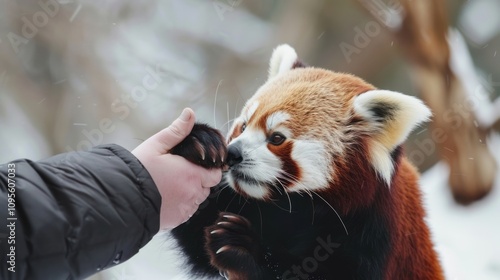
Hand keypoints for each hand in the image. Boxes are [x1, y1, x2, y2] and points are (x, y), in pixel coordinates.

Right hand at [132, 108, 221, 229]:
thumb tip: (190, 113)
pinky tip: (166, 198)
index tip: (197, 165)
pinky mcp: (176, 221)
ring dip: (190, 194)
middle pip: (206, 188)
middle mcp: (192, 194)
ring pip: (197, 201)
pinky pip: (186, 212)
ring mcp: (185, 210)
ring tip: (171, 185)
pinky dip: (181, 206)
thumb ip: (176, 131)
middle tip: (180, 173)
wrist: (121, 198)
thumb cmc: (138, 171)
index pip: (215, 174)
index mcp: (192, 174)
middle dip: (198, 180)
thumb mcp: (156, 145)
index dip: (209, 169)